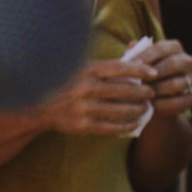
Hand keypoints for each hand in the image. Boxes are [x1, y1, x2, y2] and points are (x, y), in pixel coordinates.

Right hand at [35, 56, 155, 138]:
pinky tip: (135, 122)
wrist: (38, 107)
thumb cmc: (66, 83)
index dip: (140, 70)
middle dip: (144, 91)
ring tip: (145, 107)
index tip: (153, 73)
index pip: (120, 67)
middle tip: (151, 92)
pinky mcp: (83, 126)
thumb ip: (105, 66)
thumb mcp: (80, 68)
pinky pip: (113, 127)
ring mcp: (84, 108)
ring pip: (122, 110)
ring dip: (139, 109)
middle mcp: (86, 88)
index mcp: (86, 70)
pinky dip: (128, 125)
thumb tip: (137, 64)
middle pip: (126, 90)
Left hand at [140, 38, 191, 120]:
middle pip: (174, 64)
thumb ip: (135, 55)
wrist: (148, 103)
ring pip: (178, 84)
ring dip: (158, 90)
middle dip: (154, 73)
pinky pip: (179, 101)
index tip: (132, 64)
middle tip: (139, 81)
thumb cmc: (139, 77)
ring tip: (142, 94)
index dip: (147, 56)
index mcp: (173, 48)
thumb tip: (133, 45)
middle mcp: (187, 61)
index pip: (162, 48)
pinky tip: (150, 105)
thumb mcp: (135, 66)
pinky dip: (163, 104)